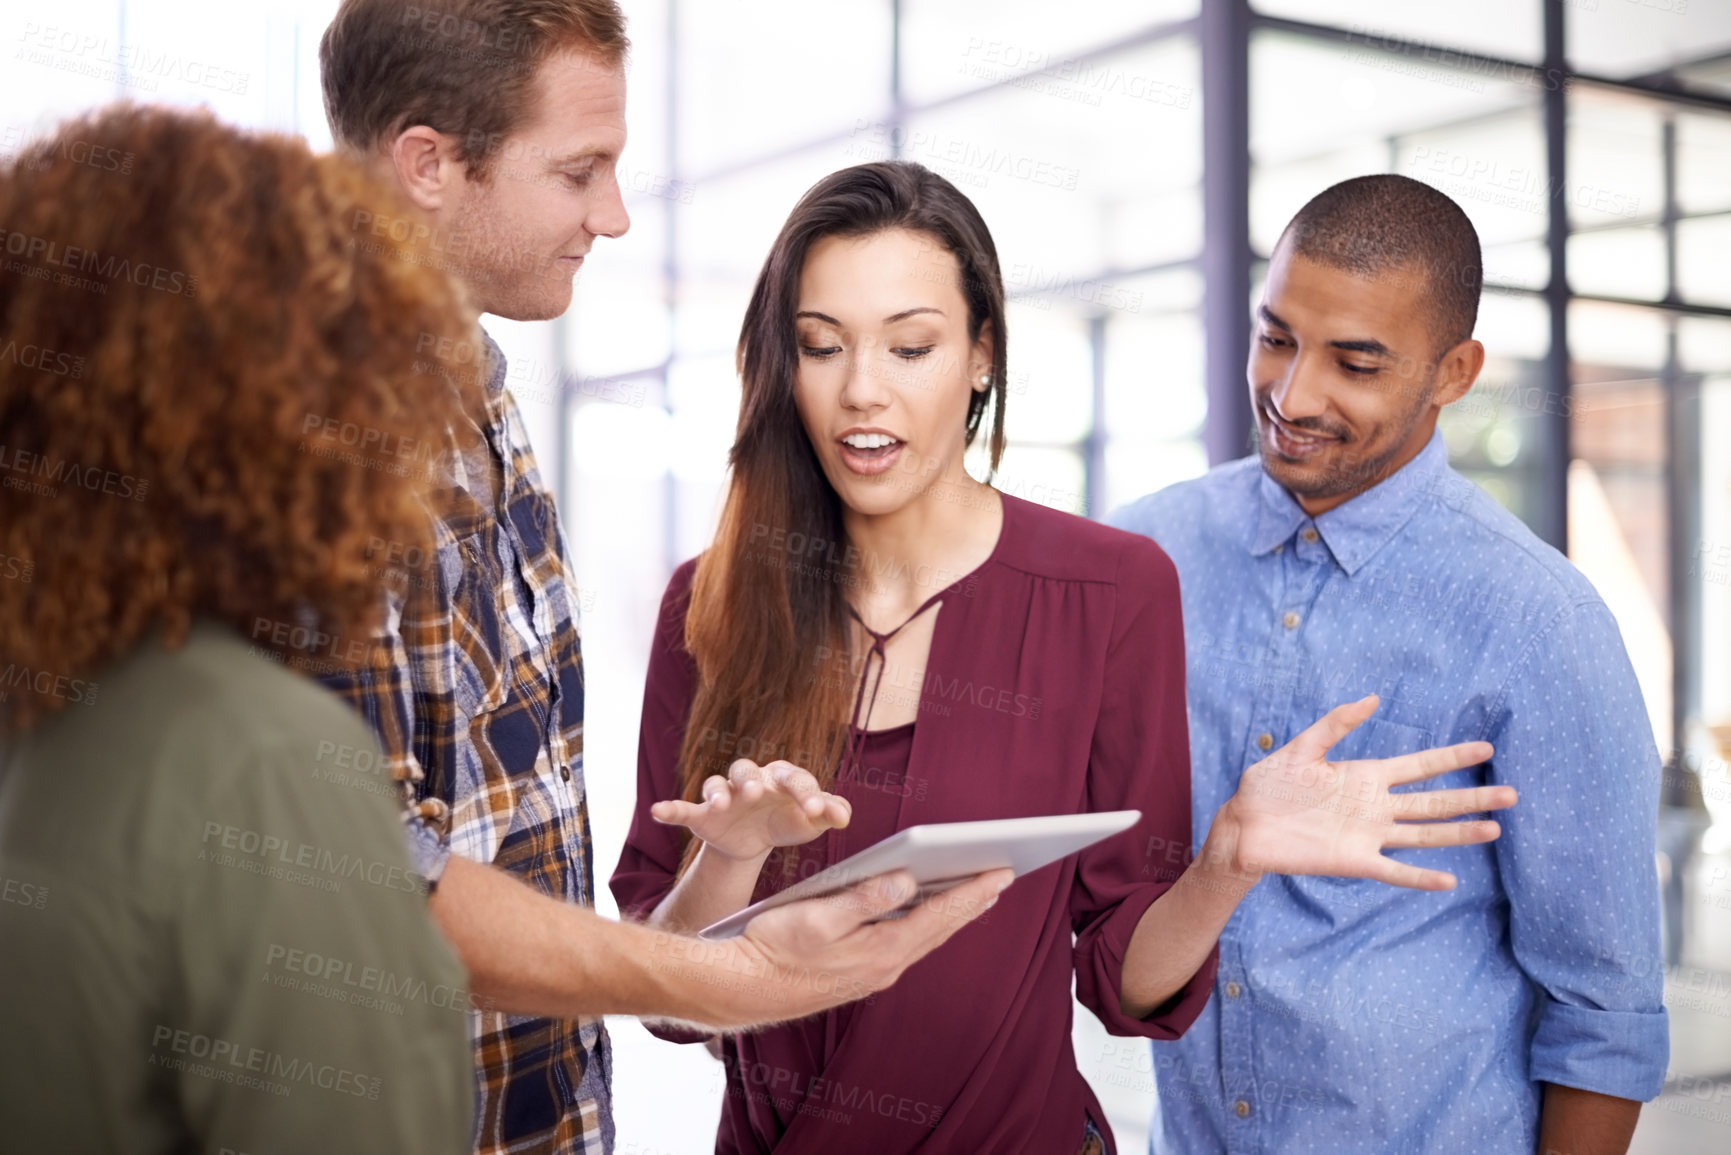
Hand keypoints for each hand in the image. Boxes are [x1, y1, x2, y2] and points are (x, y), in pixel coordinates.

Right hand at [650, 758, 851, 862]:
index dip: (807, 794)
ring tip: (721, 802)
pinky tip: (659, 811)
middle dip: (752, 780)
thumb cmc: (787, 821)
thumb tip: (845, 814)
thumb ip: (829, 812)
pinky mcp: (702, 814)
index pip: (795, 779)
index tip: (817, 813)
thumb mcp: (809, 821)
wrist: (755, 840)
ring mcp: (725, 796)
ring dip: (718, 790)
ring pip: (717, 783)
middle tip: (758, 793)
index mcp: (781, 778)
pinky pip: (683, 808)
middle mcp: (751, 780)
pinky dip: (670, 809)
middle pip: (748, 770)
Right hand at [710, 868, 1013, 1025]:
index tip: (1002, 871)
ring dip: (953, 914)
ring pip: (925, 937)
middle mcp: (886, 966)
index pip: (940, 915)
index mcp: (881, 950)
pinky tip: (927, 913)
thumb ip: (865, 898)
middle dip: (972, 901)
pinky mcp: (861, 973)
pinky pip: (907, 944)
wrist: (744, 988)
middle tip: (1002, 874)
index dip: (973, 891)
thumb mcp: (818, 915)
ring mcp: (875, 973)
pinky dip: (926, 924)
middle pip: (941, 928)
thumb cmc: (775, 947)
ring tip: (976, 892)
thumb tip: (907, 880)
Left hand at [1212, 695, 1513, 889]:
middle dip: (1472, 797)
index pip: (1419, 765)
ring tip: (1495, 829)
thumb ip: (1336, 724)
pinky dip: (1420, 877)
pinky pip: (1394, 871)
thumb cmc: (1268, 785)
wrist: (1242, 824)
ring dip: (1459, 833)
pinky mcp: (1353, 861)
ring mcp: (1368, 835)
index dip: (1451, 758)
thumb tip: (1372, 698)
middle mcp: (1375, 806)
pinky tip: (1450, 880)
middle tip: (1511, 793)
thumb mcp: (1302, 748)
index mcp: (1365, 776)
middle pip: (1434, 801)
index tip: (1486, 750)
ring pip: (1424, 834)